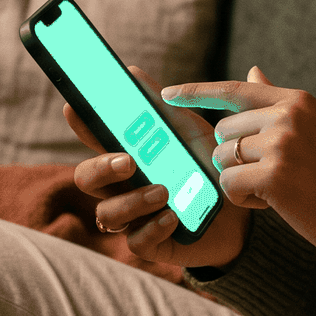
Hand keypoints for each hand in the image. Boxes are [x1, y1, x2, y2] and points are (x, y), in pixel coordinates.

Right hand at [67, 65, 249, 270]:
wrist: (243, 211)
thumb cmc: (209, 166)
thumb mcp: (189, 132)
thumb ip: (162, 106)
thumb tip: (133, 72)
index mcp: (129, 155)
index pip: (95, 140)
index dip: (80, 126)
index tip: (73, 108)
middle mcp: (124, 187)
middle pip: (86, 178)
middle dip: (100, 168)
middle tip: (128, 161)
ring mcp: (134, 216)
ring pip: (106, 213)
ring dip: (132, 201)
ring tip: (164, 192)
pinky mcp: (151, 243)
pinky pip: (135, 241)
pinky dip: (152, 227)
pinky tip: (173, 217)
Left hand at [162, 67, 315, 254]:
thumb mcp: (314, 130)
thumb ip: (277, 105)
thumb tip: (251, 73)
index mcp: (298, 101)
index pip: (235, 89)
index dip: (197, 91)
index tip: (168, 93)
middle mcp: (288, 115)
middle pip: (225, 132)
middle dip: (237, 159)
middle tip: (274, 177)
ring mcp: (281, 143)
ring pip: (224, 159)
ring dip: (240, 181)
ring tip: (277, 190)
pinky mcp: (274, 174)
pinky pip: (229, 184)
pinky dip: (244, 200)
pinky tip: (274, 205)